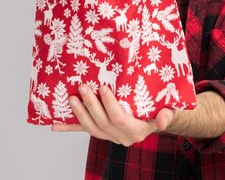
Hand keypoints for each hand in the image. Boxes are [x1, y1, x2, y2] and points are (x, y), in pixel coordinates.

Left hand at [52, 84, 175, 146]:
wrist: (156, 116)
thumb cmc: (162, 108)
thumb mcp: (170, 109)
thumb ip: (167, 114)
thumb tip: (163, 121)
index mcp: (137, 130)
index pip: (119, 119)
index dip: (109, 105)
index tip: (103, 87)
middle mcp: (122, 137)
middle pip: (102, 123)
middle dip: (91, 105)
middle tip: (83, 87)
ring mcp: (110, 136)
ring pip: (92, 128)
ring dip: (80, 114)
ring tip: (71, 99)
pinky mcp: (102, 132)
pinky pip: (84, 131)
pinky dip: (69, 128)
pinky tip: (54, 125)